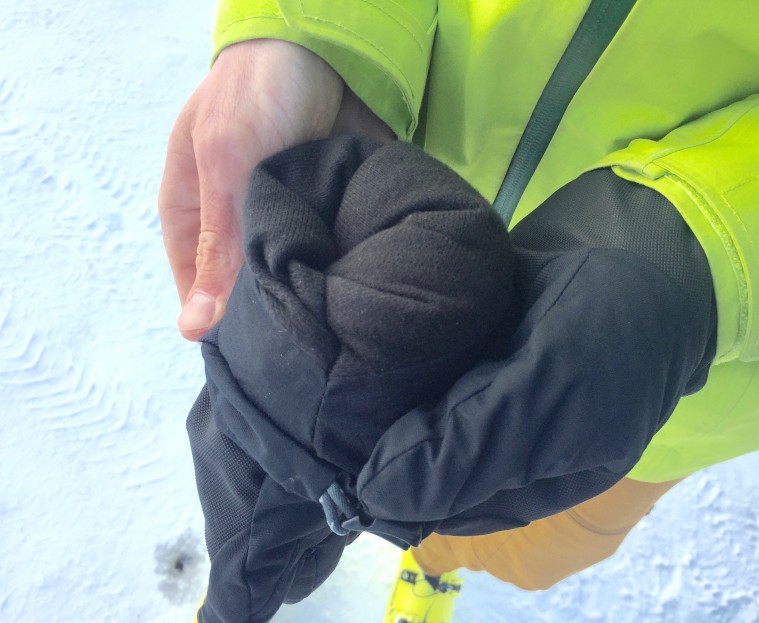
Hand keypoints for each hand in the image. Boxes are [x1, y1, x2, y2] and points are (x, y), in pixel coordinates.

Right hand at [159, 38, 392, 339]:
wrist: (324, 50)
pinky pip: (327, 256)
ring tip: (325, 328)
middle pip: (246, 288)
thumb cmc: (255, 96)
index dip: (218, 324)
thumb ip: (218, 243)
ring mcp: (284, 221)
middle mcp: (238, 225)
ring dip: (305, 296)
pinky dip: (338, 272)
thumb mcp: (226, 164)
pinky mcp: (324, 216)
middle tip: (294, 346)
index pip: (197, 289)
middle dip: (268, 313)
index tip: (248, 357)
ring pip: (289, 277)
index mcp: (195, 215)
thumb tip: (196, 328)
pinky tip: (351, 296)